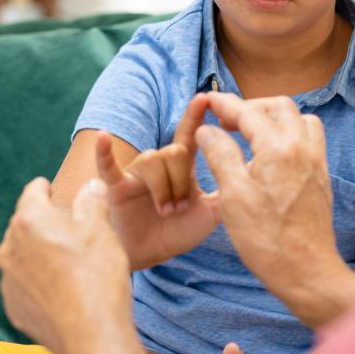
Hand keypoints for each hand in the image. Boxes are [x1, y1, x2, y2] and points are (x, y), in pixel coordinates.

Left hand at [0, 178, 150, 353]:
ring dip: (40, 252)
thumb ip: (92, 201)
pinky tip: (62, 287)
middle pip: (25, 224)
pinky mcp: (13, 306)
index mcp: (29, 221)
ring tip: (68, 261)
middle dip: (44, 222)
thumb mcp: (101, 228)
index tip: (50, 187)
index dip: (44, 187)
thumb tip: (91, 186)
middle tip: (69, 227)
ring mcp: (8, 280)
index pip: (32, 192)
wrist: (89, 332)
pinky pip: (24, 283)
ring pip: (23, 255)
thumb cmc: (96, 274)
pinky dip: (38, 280)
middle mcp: (10, 248)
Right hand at [97, 94, 219, 268]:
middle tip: (180, 208)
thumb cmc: (177, 232)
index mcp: (181, 166)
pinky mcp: (115, 186)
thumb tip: (251, 166)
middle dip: (181, 181)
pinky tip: (104, 136)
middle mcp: (158, 163)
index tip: (206, 96)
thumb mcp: (211, 212)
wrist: (148, 257)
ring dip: (162, 189)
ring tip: (164, 212)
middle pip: (175, 151)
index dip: (197, 115)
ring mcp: (136, 172)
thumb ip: (228, 188)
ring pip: (153, 160)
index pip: (191, 134)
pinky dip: (105, 151)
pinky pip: (108, 164)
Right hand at [197, 93, 354, 327]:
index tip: (207, 100)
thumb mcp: (233, 196)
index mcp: (279, 149)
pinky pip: (309, 137)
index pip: (248, 112)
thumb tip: (208, 130)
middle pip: (278, 107)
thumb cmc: (267, 239)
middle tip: (227, 120)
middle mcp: (303, 148)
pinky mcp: (321, 175)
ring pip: (298, 119)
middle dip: (251, 106)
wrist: (307, 271)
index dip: (224, 104)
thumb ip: (220, 155)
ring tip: (251, 133)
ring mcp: (316, 161)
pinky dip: (290, 132)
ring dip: (274, 117)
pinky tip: (272, 152)